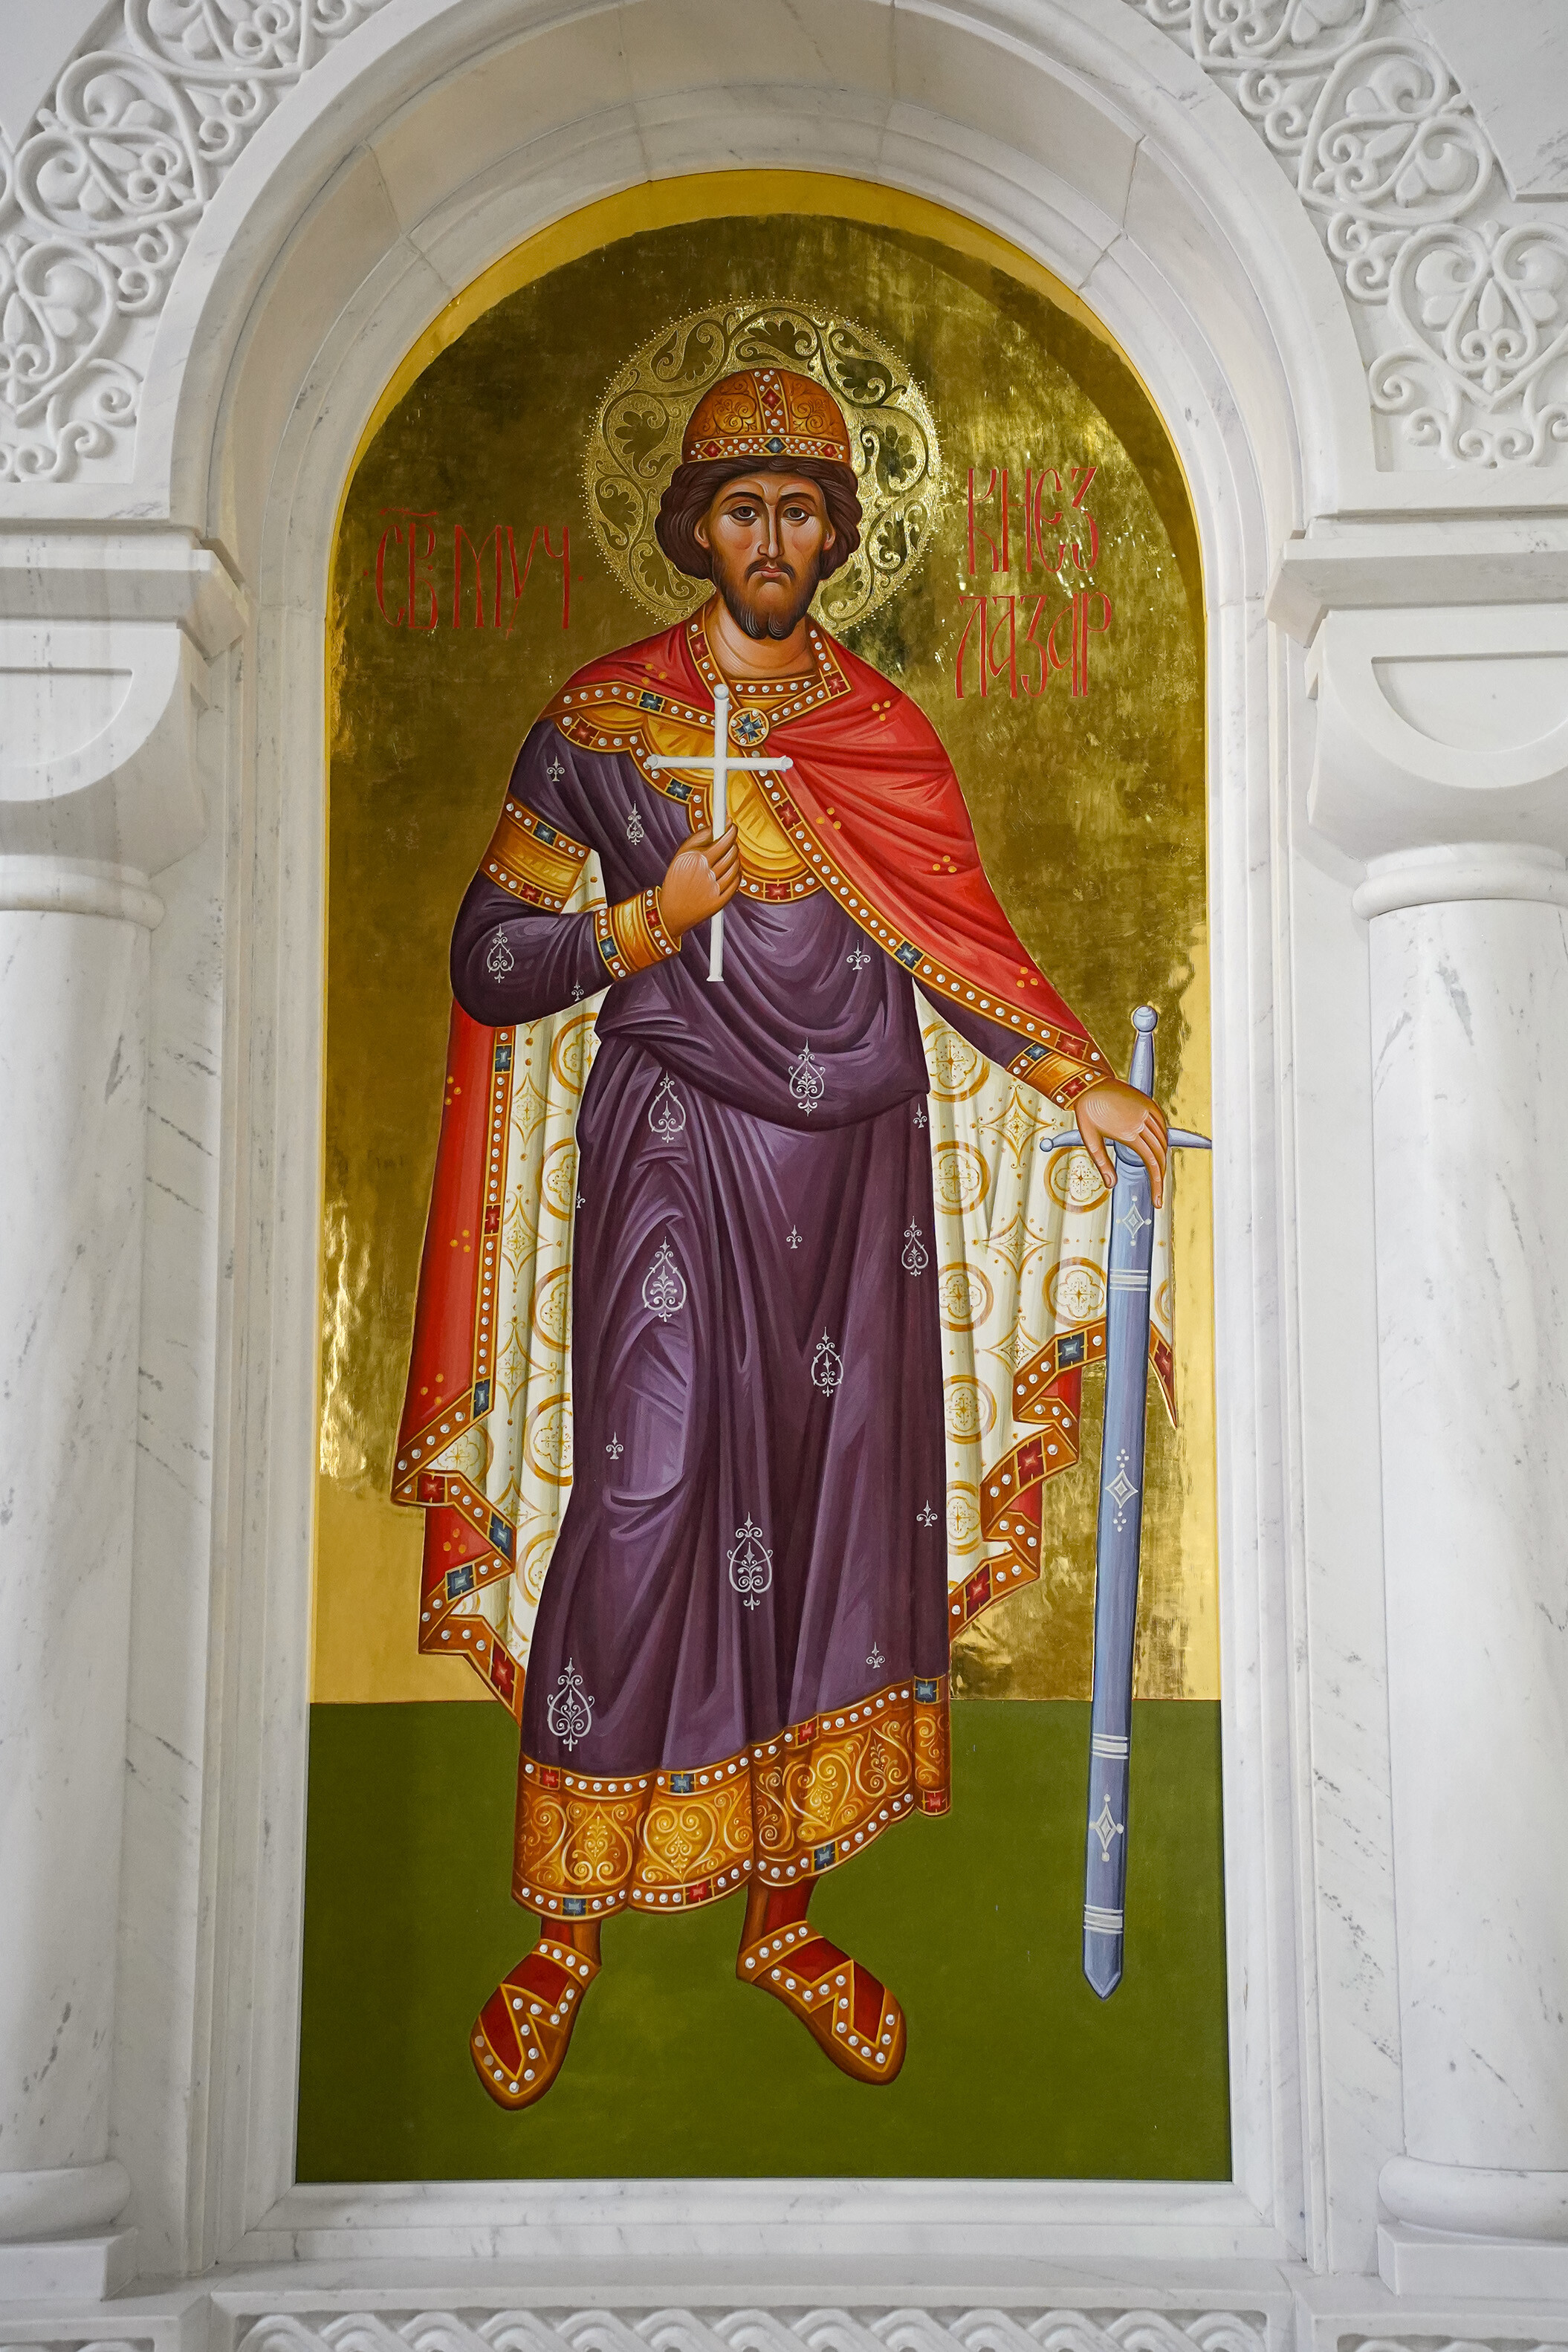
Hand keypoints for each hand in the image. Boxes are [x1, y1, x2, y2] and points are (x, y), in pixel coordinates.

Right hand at [659, 822, 739, 936]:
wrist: (671, 910)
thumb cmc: (676, 879)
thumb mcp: (681, 854)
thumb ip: (699, 837)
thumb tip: (717, 826)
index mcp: (698, 859)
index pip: (723, 840)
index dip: (731, 831)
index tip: (732, 826)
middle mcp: (707, 873)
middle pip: (732, 852)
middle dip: (733, 845)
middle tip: (728, 844)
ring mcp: (714, 888)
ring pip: (736, 867)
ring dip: (735, 860)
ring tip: (726, 859)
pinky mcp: (720, 901)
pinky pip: (737, 883)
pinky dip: (736, 875)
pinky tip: (729, 873)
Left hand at [1075, 1079, 1168, 1206]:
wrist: (1088, 1083)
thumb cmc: (1087, 1112)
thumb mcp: (1090, 1140)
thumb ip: (1102, 1164)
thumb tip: (1111, 1186)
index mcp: (1129, 1133)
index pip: (1151, 1163)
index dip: (1157, 1184)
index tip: (1157, 1201)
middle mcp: (1142, 1122)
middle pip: (1161, 1154)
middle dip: (1160, 1176)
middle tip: (1157, 1193)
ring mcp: (1147, 1111)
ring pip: (1163, 1140)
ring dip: (1162, 1158)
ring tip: (1156, 1173)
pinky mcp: (1148, 1103)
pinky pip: (1162, 1125)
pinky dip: (1163, 1140)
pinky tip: (1158, 1150)